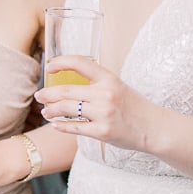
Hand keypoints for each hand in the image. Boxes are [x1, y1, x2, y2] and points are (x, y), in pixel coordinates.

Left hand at [34, 55, 153, 152]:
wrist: (153, 128)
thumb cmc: (133, 106)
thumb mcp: (118, 86)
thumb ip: (97, 83)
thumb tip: (70, 82)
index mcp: (109, 78)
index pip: (80, 63)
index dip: (61, 62)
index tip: (49, 66)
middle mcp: (105, 94)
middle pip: (66, 91)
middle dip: (48, 93)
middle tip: (39, 96)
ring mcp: (103, 114)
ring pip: (67, 109)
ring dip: (51, 110)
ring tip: (45, 112)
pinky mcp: (102, 131)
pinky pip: (75, 127)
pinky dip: (62, 126)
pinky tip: (56, 124)